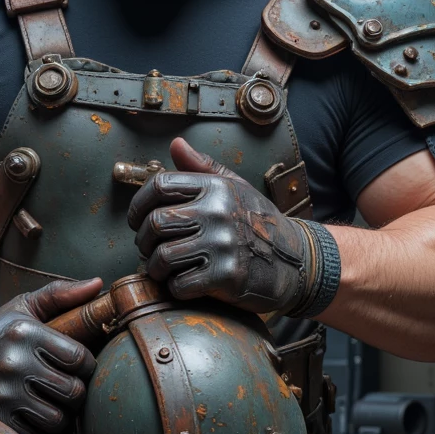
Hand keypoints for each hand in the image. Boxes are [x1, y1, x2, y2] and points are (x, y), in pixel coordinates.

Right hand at [0, 278, 100, 433]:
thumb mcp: (24, 307)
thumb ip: (61, 294)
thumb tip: (98, 283)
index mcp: (25, 333)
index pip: (79, 358)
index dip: (87, 366)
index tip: (78, 367)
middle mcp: (13, 363)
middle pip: (72, 392)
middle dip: (76, 393)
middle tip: (67, 388)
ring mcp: (2, 393)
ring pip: (57, 419)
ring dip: (61, 415)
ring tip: (53, 403)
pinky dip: (43, 433)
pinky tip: (37, 418)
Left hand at [126, 137, 310, 312]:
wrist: (297, 262)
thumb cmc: (261, 224)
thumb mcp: (236, 188)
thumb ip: (203, 167)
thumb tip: (176, 144)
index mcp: (215, 188)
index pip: (159, 185)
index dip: (139, 205)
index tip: (138, 220)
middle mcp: (217, 212)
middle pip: (155, 223)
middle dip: (144, 241)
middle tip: (150, 250)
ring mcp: (222, 244)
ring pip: (162, 257)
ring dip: (157, 268)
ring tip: (165, 269)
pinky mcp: (226, 276)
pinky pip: (180, 285)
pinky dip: (176, 289)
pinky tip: (186, 283)